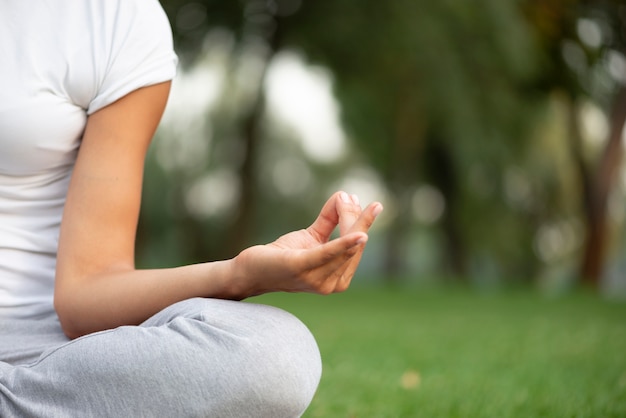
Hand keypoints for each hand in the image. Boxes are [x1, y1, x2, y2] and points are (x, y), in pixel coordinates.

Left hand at [232, 191, 382, 296]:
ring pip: (344, 247)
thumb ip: (330, 220)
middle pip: (353, 247)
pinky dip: (344, 244)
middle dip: (358, 220)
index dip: (362, 225)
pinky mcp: (301, 268)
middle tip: (353, 197)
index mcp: (337, 279)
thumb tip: (345, 197)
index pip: (356, 249)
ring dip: (349, 219)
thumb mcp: (311, 237)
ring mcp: (317, 280)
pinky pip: (328, 253)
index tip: (366, 202)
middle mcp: (331, 284)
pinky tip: (358, 235)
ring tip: (348, 198)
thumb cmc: (282, 256)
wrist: (250, 271)